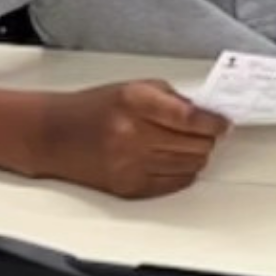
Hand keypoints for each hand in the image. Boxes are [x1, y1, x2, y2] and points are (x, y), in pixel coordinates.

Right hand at [33, 82, 229, 199]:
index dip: (214, 122)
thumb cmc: (93, 108)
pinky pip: (173, 184)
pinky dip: (182, 173)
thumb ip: (172, 98)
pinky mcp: (127, 187)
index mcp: (135, 103)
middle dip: (208, 138)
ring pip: (189, 166)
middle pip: (194, 145)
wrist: (52, 135)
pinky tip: (174, 160)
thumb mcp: (134, 88)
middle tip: (209, 132)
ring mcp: (129, 165)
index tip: (223, 123)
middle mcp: (132, 135)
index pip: (190, 118)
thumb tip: (207, 113)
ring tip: (188, 144)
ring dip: (197, 155)